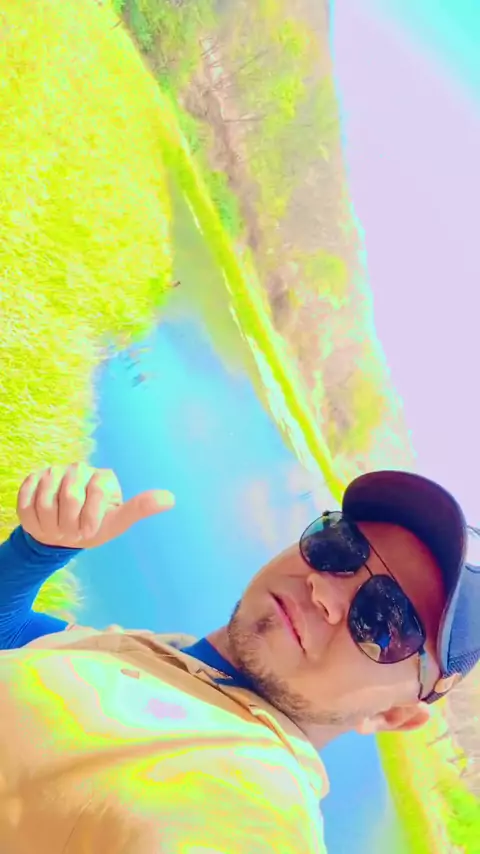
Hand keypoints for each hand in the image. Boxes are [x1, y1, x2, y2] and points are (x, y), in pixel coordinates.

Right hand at [16, 462, 174, 548]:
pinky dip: (33, 520)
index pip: (96, 494)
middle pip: (69, 497)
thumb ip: (140, 508)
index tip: (89, 531)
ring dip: (50, 523)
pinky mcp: (32, 478)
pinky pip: (26, 502)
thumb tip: (171, 498)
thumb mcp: (118, 522)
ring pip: (45, 500)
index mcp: (103, 477)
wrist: (62, 533)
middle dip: (69, 524)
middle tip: (72, 532)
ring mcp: (54, 471)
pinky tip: (42, 521)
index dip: (89, 520)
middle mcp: (80, 469)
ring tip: (57, 527)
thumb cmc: (93, 526)